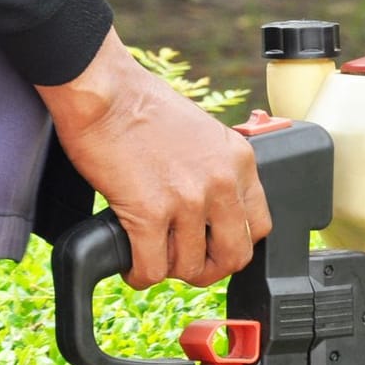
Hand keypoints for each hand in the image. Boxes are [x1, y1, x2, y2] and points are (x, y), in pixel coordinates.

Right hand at [36, 29, 272, 288]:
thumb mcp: (204, 133)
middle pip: (234, 255)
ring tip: (153, 258)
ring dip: (169, 270)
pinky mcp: (149, 212)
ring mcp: (188, 199)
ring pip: (190, 266)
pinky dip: (140, 274)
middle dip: (210, 268)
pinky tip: (131, 266)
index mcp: (240, 161)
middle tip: (187, 265)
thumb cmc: (141, 104)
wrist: (104, 89)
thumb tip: (213, 205)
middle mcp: (222, 182)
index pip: (259, 225)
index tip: (216, 246)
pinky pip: (153, 267)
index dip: (236, 243)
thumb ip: (217, 168)